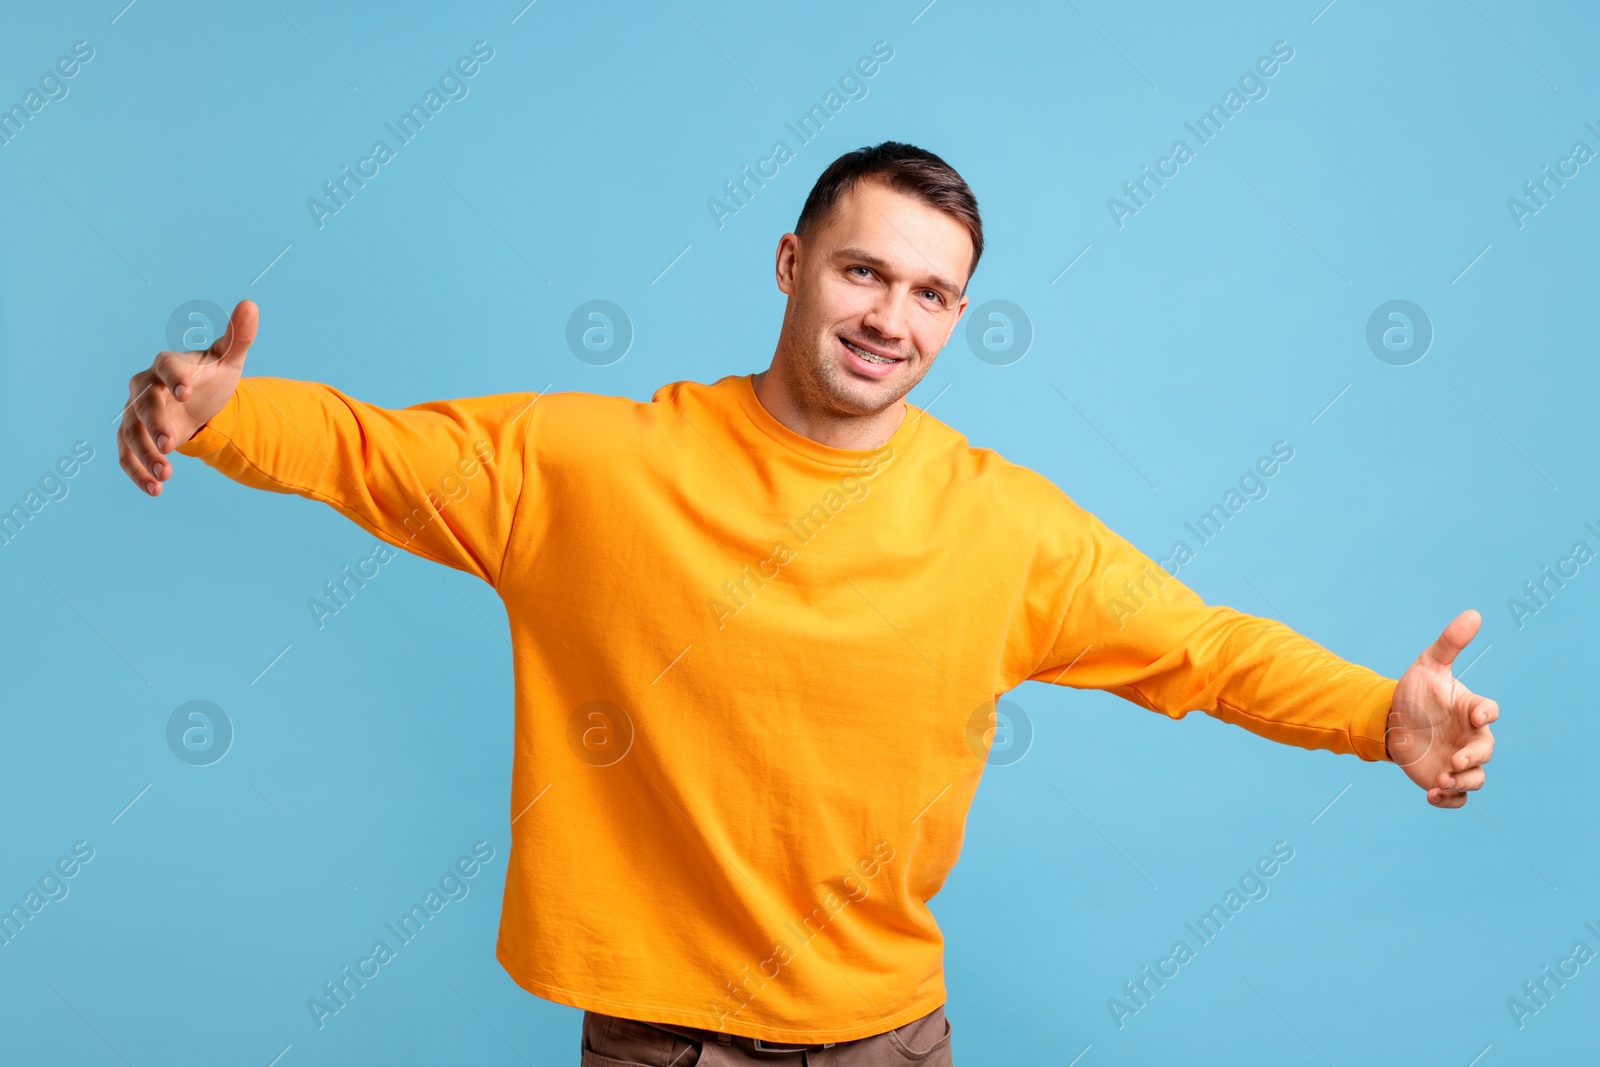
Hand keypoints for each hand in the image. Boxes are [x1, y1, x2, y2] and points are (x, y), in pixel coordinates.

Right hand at [119, 300, 256, 495]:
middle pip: (143, 404)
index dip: (174, 378)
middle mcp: (145, 387)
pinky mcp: (133, 437)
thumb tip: (250, 305)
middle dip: (155, 424)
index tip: (187, 394)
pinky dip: (136, 472)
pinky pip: (126, 454)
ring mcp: (135, 414)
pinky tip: (155, 490)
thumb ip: (238, 336)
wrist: (196, 402)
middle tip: (172, 444)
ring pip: (130, 433)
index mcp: (167, 366)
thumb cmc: (210, 377)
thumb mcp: (228, 360)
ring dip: (145, 455)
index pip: (165, 367)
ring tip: (166, 476)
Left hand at [1386, 609, 1498, 807]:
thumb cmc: (1416, 692)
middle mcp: (1470, 737)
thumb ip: (1450, 643)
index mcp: (1470, 710)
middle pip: (1486, 751)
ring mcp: (1459, 759)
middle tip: (1453, 760)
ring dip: (1462, 782)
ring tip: (1440, 781)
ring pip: (1475, 778)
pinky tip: (1431, 796)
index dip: (1485, 714)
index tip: (1475, 715)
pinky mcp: (1445, 778)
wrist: (1391, 720)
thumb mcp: (1428, 665)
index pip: (1488, 712)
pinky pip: (1457, 797)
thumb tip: (1473, 614)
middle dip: (1473, 757)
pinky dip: (1449, 800)